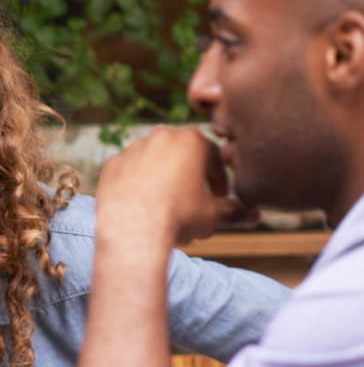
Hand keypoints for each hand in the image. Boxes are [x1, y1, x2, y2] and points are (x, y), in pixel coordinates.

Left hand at [94, 126, 234, 246]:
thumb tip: (254, 216)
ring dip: (164, 184)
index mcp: (192, 140)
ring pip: (155, 166)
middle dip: (189, 183)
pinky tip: (142, 208)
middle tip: (192, 208)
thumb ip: (235, 211)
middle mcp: (160, 136)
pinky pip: (130, 174)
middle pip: (182, 161)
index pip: (213, 158)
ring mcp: (132, 149)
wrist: (132, 230)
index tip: (217, 198)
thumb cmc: (178, 217)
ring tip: (168, 212)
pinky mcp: (111, 164)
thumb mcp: (213, 215)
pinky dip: (137, 188)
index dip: (218, 181)